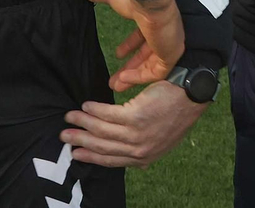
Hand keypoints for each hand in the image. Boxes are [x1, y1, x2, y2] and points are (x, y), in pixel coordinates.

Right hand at [62, 81, 207, 168]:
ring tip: (70, 117)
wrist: (191, 95)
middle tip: (64, 136)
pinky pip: (107, 114)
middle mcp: (139, 150)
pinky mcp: (136, 117)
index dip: (91, 157)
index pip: (111, 160)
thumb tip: (126, 154)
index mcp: (144, 157)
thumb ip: (142, 148)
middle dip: (81, 141)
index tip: (76, 153)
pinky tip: (85, 106)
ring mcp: (137, 134)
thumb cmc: (177, 111)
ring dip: (82, 123)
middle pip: (102, 147)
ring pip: (102, 131)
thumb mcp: (161, 139)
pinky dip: (94, 110)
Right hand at [79, 0, 183, 90]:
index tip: (117, 55)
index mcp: (154, 20)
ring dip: (132, 76)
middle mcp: (163, 33)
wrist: (152, 3)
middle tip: (114, 79)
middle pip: (146, 55)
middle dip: (129, 67)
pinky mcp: (171, 55)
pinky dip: (140, 77)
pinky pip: (156, 72)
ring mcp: (168, 45)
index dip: (130, 46)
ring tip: (115, 85)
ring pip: (150, 66)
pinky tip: (124, 79)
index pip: (143, 37)